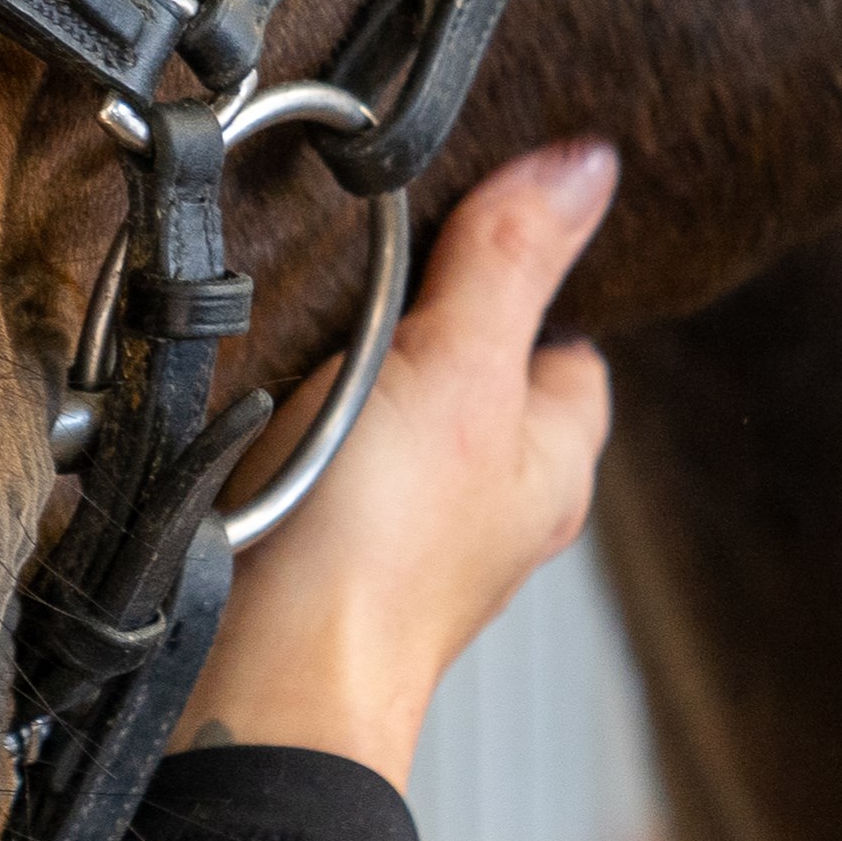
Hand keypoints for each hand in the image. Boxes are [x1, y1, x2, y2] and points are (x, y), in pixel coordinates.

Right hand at [182, 137, 619, 786]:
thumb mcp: (459, 370)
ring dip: (347, 371)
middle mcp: (488, 502)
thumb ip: (515, 263)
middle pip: (474, 372)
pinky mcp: (322, 544)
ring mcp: (404, 529)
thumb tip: (585, 166)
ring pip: (390, 414)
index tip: (475, 221)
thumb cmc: (379, 552)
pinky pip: (318, 455)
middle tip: (371, 269)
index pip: (571, 344)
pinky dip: (289, 422)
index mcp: (552, 460)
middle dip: (424, 320)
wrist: (260, 674)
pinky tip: (256, 402)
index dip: (530, 277)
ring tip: (305, 328)